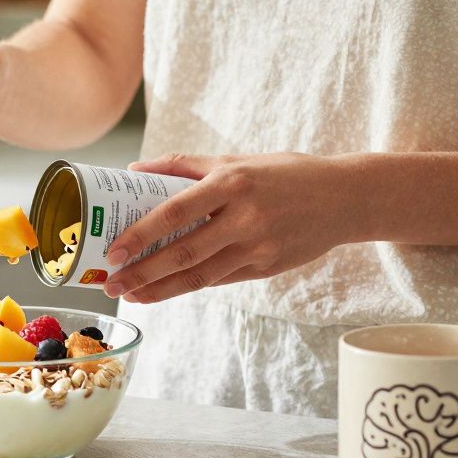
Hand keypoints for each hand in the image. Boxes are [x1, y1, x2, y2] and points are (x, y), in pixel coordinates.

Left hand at [102, 153, 362, 301]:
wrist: (345, 198)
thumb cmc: (284, 174)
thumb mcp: (236, 161)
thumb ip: (183, 165)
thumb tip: (134, 170)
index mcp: (232, 183)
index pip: (176, 212)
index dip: (142, 234)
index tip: (114, 251)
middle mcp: (244, 217)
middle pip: (184, 252)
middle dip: (143, 273)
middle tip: (112, 285)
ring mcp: (258, 247)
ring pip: (200, 276)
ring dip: (161, 289)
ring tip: (132, 296)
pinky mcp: (267, 268)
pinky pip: (220, 279)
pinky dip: (190, 286)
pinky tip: (164, 290)